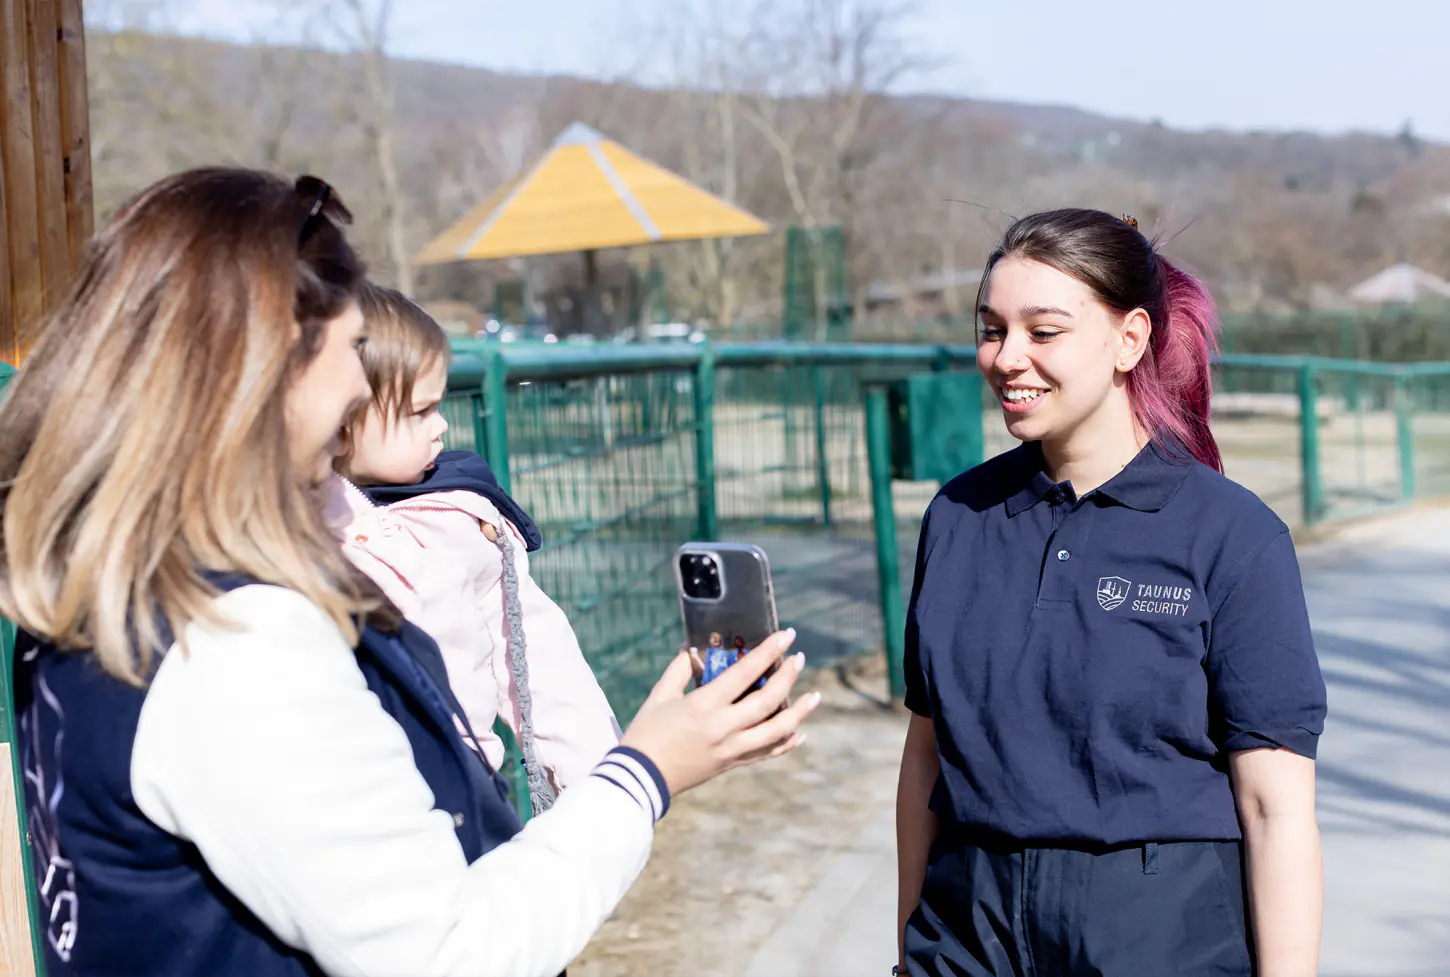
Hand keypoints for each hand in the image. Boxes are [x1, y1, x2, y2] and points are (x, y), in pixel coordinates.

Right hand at [620, 629, 819, 795]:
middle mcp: (724, 727)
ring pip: (776, 730)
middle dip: (788, 677)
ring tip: (814, 696)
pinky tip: (798, 733)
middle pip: (768, 700)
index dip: (769, 652)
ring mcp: (731, 749)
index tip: (786, 635)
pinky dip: (785, 743)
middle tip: (799, 659)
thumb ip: (679, 670)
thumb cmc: (646, 733)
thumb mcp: (660, 696)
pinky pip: (766, 754)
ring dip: (799, 712)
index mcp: (705, 705)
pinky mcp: (731, 764)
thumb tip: (693, 650)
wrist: (640, 778)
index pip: (745, 672)